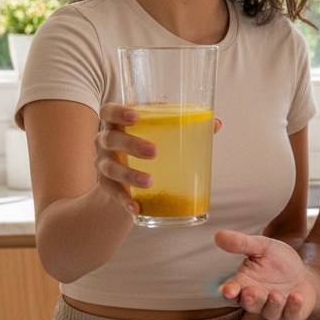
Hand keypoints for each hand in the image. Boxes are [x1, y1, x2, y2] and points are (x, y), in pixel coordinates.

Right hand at [94, 104, 220, 214]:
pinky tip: (135, 208)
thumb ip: (184, 126)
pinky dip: (124, 200)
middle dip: (130, 144)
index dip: (118, 112)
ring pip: (111, 168)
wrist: (124, 179)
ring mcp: (104, 165)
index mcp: (118, 124)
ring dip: (130, 175)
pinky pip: (113, 194)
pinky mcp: (107, 187)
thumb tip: (215, 123)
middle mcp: (105, 142)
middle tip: (154, 151)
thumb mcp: (161, 135)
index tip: (135, 116)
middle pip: (110, 139)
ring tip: (150, 182)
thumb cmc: (146, 146)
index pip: (108, 111)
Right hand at [214, 230, 315, 319]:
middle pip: (249, 305)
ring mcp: (274, 309)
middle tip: (250, 291)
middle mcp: (257, 300)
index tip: (228, 290)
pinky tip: (297, 296)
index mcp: (245, 284)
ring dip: (272, 304)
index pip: (232, 293)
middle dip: (250, 299)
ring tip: (276, 293)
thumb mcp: (261, 247)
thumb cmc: (277, 260)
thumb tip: (218, 235)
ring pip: (269, 312)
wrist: (302, 273)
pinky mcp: (292, 313)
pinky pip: (291, 314)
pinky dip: (294, 306)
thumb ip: (241, 243)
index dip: (229, 292)